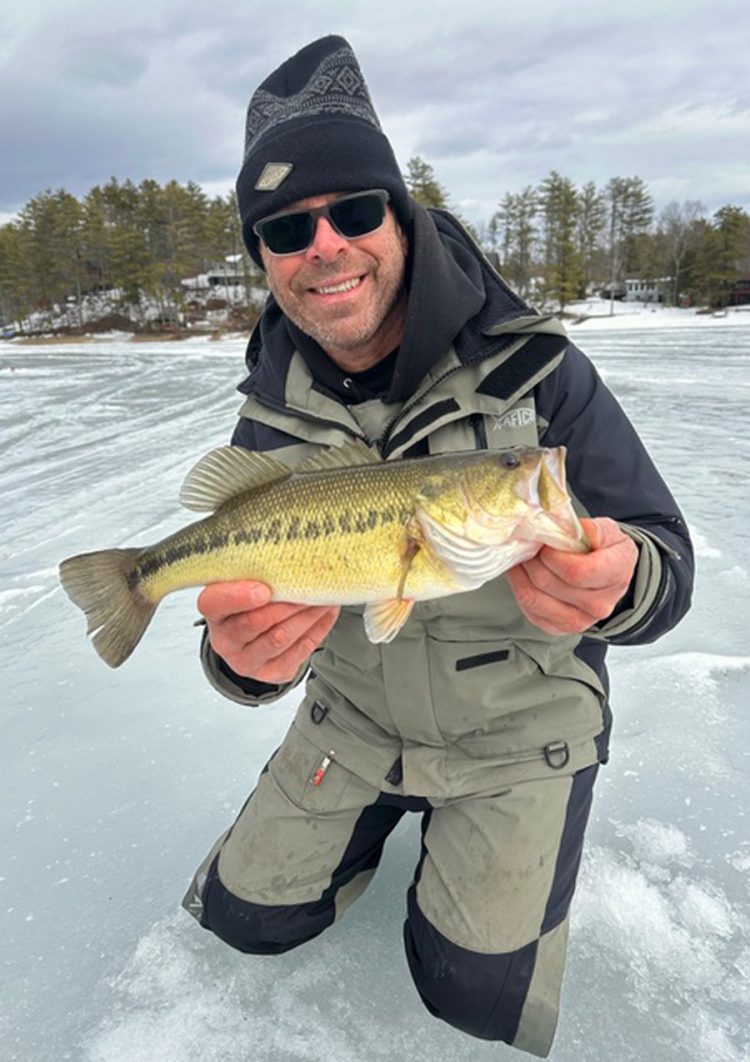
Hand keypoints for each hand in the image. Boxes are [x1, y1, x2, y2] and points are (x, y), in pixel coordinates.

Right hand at [197, 580, 339, 684]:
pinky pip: (298, 651)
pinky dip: (317, 629)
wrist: (251, 641)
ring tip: (324, 597)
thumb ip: (255, 574)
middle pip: (255, 622)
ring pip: (280, 638)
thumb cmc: (248, 603)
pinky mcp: (271, 673)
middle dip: (287, 603)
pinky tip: (326, 613)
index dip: (238, 597)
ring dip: (307, 615)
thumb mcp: (241, 585)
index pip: (214, 604)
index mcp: (214, 613)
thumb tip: (290, 556)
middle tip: (310, 585)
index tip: (264, 590)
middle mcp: (225, 641)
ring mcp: (247, 661)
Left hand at [505, 518, 638, 635]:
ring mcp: (581, 621)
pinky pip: (528, 609)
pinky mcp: (559, 628)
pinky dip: (520, 587)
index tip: (546, 542)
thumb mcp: (606, 531)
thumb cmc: (605, 550)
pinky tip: (522, 573)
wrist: (607, 575)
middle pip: (550, 583)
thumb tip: (562, 529)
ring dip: (522, 573)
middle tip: (529, 545)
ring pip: (534, 598)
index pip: (578, 572)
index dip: (553, 556)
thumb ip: (589, 529)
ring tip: (523, 557)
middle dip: (533, 560)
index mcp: (617, 574)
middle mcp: (601, 604)